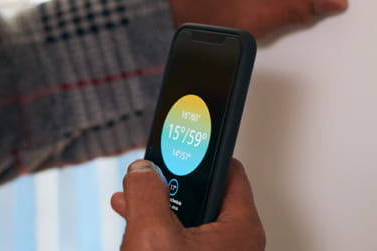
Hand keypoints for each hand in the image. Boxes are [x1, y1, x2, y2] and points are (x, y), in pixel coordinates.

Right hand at [111, 159, 264, 249]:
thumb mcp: (152, 233)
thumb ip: (146, 191)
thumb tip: (142, 170)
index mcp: (241, 229)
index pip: (228, 169)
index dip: (200, 151)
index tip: (181, 136)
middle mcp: (234, 242)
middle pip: (204, 192)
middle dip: (171, 181)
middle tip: (150, 173)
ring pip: (188, 217)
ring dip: (159, 206)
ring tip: (135, 199)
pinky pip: (180, 237)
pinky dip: (158, 228)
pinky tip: (135, 226)